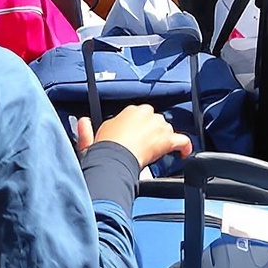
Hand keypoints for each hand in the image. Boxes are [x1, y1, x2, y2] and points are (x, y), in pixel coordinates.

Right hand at [77, 104, 193, 166]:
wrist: (115, 157)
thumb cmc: (104, 148)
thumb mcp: (92, 138)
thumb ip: (87, 130)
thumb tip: (82, 122)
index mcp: (130, 111)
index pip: (140, 115)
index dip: (139, 127)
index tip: (135, 137)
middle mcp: (146, 113)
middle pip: (156, 121)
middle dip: (152, 132)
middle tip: (145, 146)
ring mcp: (158, 126)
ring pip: (167, 130)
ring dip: (164, 140)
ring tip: (157, 152)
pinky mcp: (167, 140)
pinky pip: (182, 140)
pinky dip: (185, 147)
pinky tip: (184, 154)